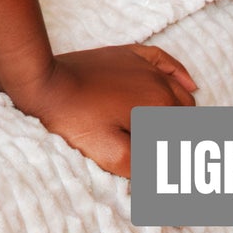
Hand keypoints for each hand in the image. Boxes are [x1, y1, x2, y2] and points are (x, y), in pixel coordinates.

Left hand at [0, 45, 197, 177]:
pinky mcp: (127, 55)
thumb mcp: (112, 155)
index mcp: (159, 107)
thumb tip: (175, 176)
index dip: (184, 158)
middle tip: (172, 159)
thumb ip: (150, 167)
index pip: (187, 136)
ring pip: (180, 92)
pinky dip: (180, 75)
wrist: (43, 83)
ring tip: (175, 137)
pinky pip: (164, 60)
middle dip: (184, 137)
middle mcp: (158, 82)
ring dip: (184, 114)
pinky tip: (189, 85)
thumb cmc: (75, 120)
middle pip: (187, 116)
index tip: (180, 177)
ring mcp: (142, 65)